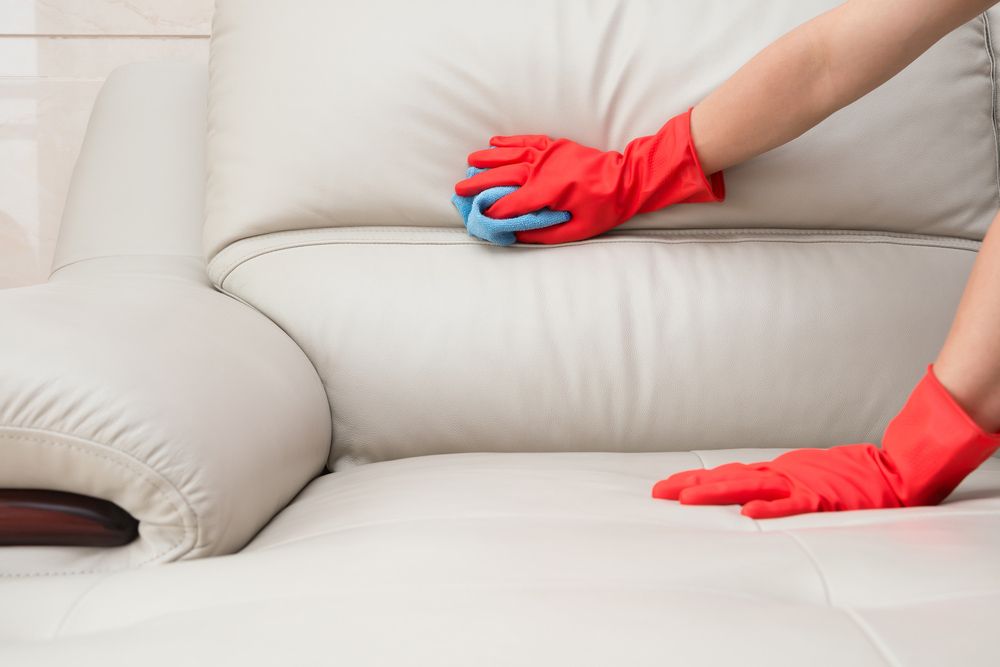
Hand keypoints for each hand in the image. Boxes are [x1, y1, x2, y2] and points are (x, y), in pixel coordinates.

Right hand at [453, 109, 723, 243]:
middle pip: (504, 176)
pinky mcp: (555, 146)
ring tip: (469, 162)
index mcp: (548, 191)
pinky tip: (494, 142)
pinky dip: (509, 141)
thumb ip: (544, 233)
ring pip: (511, 154)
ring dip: (489, 158)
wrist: (628, 179)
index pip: (512, 202)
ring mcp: (549, 154)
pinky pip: (527, 140)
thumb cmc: (604, 209)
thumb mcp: (576, 231)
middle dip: (479, 183)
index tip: (478, 217)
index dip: (494, 211)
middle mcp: (544, 169)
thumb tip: (516, 234)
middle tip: (459, 188)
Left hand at [652, 365, 999, 518]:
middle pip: (726, 478)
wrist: (893, 471)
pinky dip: (770, 510)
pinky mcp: (822, 497)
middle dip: (690, 485)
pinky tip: (747, 516)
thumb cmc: (847, 477)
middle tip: (657, 492)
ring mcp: (800, 484)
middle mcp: (780, 474)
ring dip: (715, 493)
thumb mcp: (802, 476)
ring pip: (749, 488)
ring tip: (685, 500)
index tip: (665, 486)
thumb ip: (776, 483)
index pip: (726, 474)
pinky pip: (792, 506)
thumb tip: (744, 495)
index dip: (695, 479)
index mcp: (775, 471)